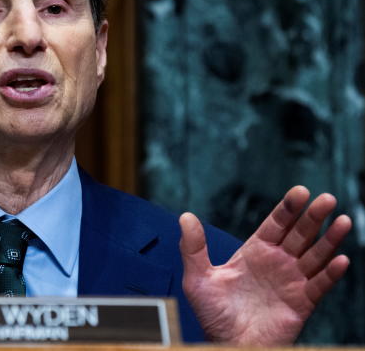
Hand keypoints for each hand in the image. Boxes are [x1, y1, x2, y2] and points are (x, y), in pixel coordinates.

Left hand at [179, 186, 350, 344]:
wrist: (228, 345)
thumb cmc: (212, 315)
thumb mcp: (198, 279)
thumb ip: (193, 248)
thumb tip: (185, 217)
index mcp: (254, 252)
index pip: (276, 224)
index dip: (288, 208)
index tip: (301, 192)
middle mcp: (277, 263)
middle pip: (299, 234)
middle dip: (313, 217)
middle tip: (327, 199)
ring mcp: (291, 282)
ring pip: (315, 255)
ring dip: (330, 239)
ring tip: (343, 221)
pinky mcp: (301, 304)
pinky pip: (320, 285)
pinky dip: (331, 273)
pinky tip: (340, 260)